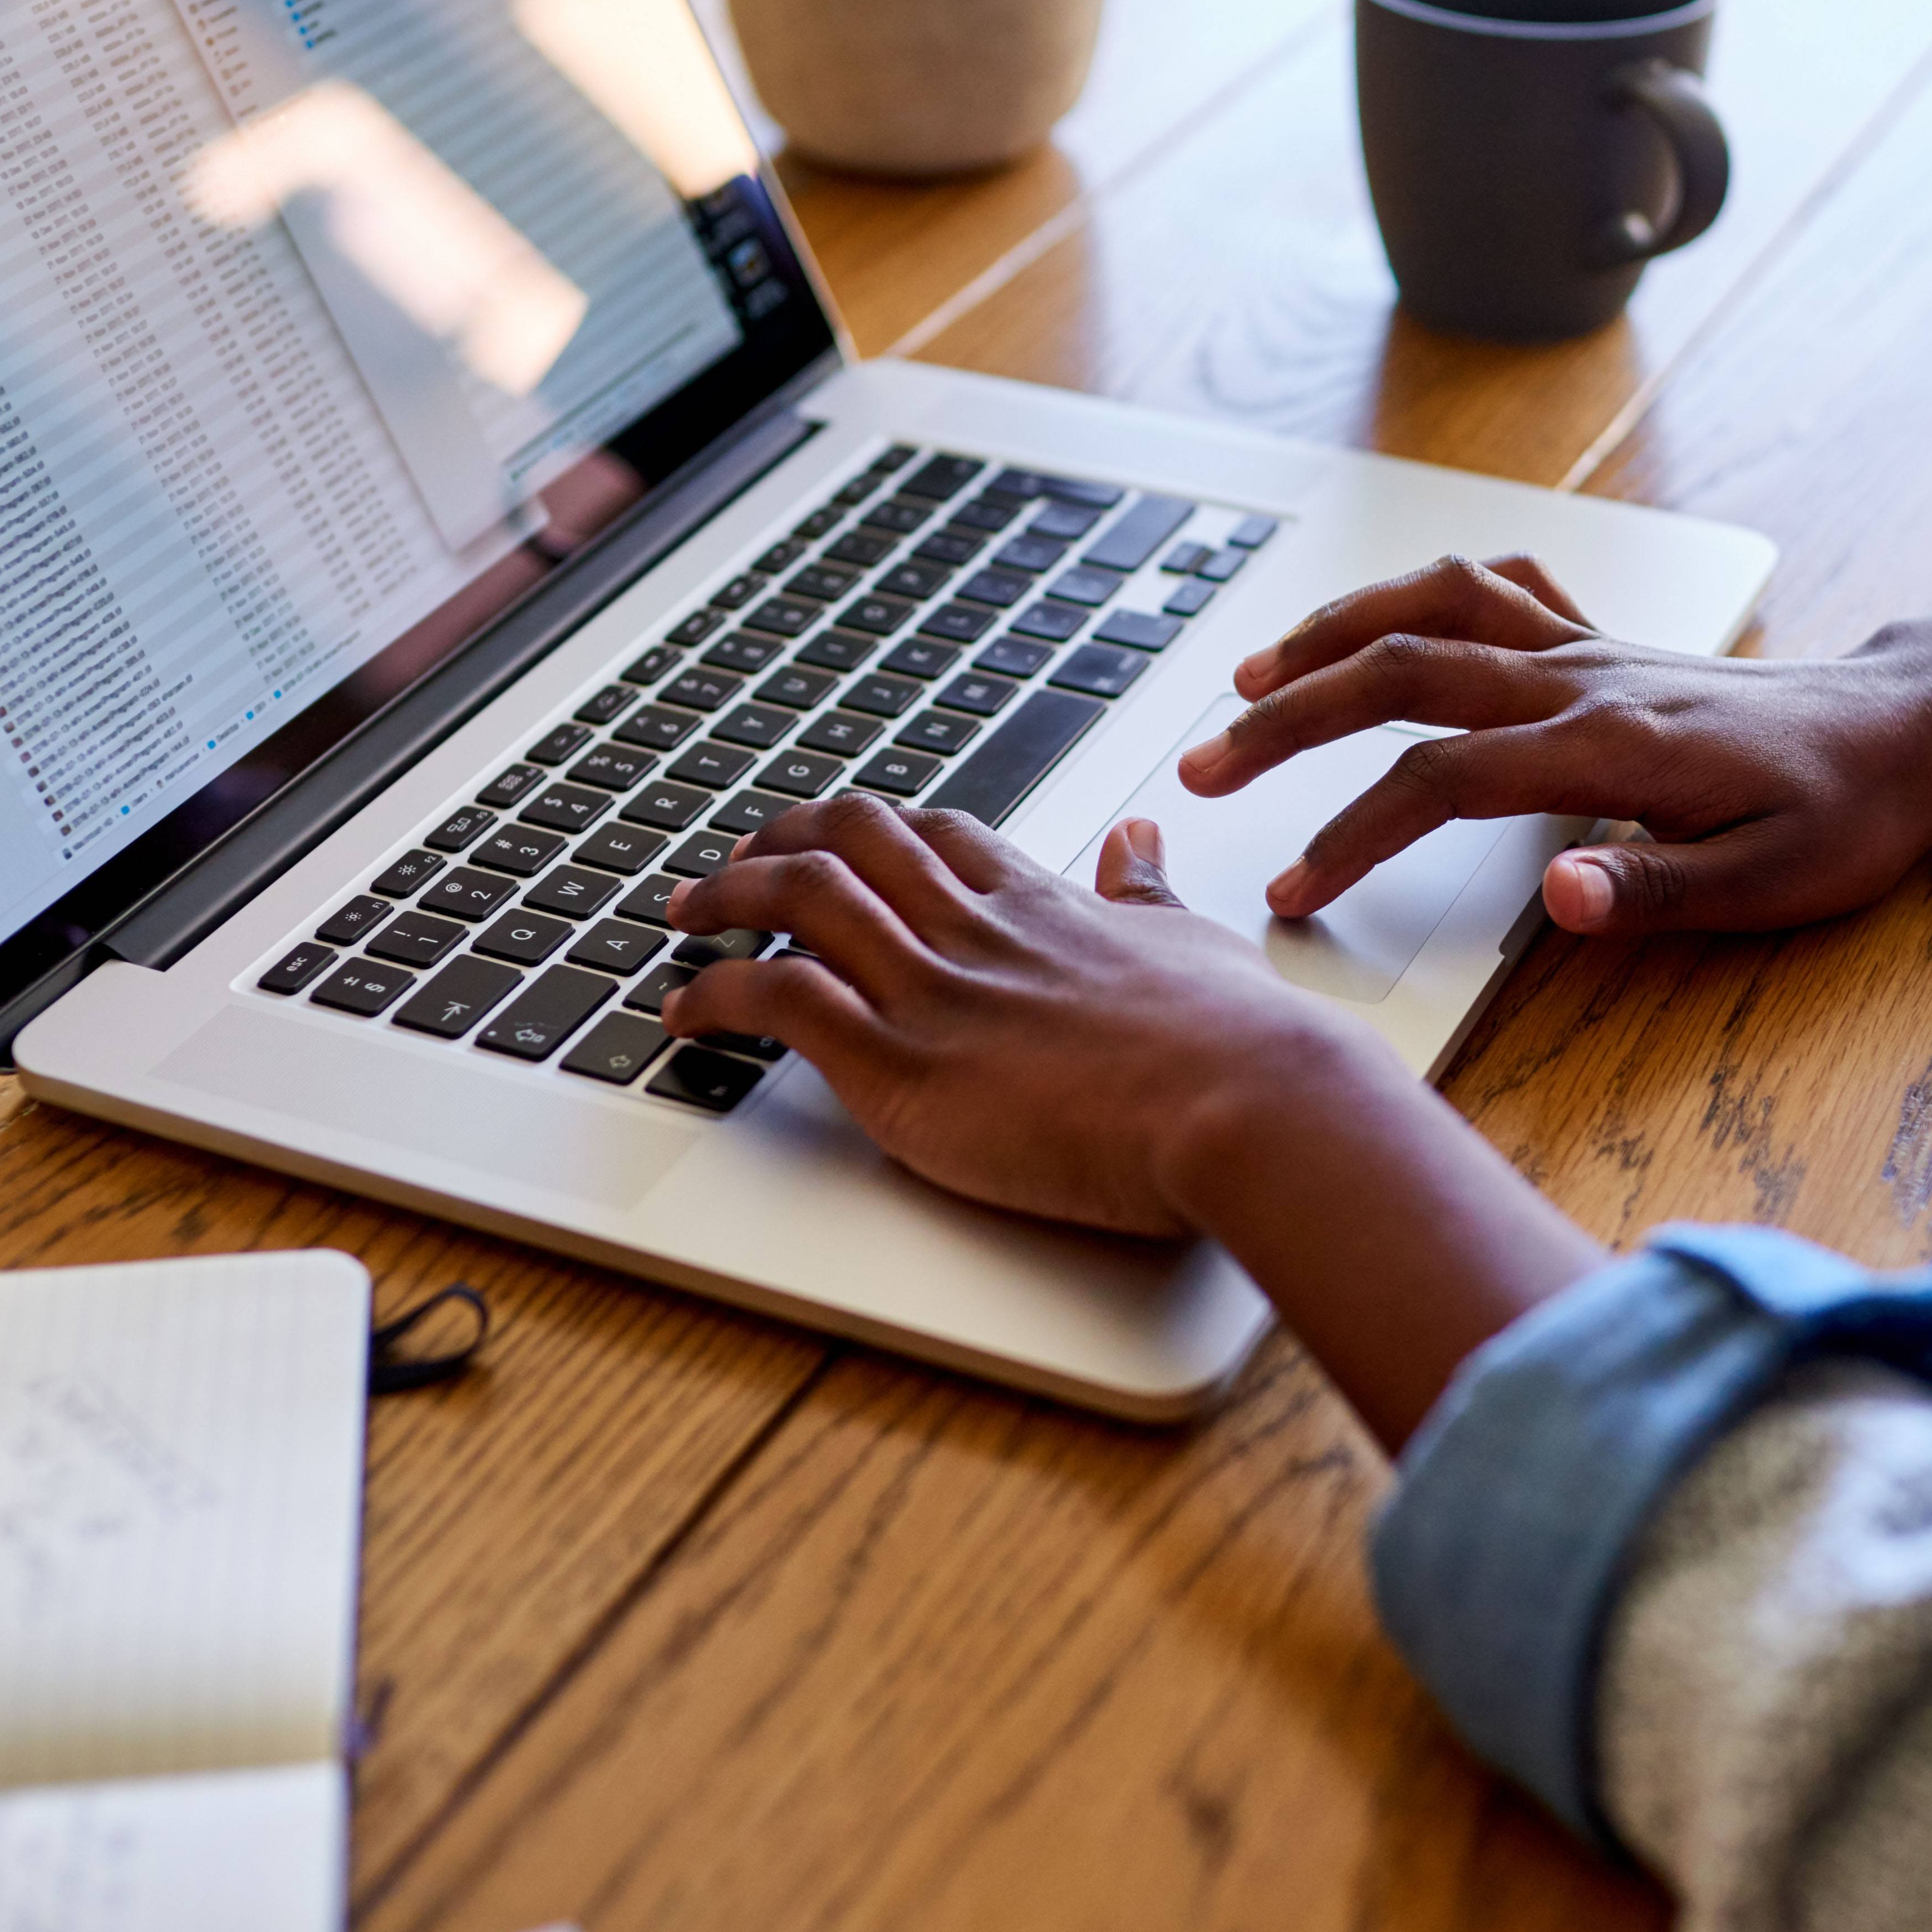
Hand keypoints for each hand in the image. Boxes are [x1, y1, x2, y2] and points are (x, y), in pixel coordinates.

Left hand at [659, 790, 1608, 1442]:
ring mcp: (932, 990)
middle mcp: (973, 929)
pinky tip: (681, 1008)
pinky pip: (776, 998)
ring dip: (722, 896)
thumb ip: (1151, 892)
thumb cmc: (1240, 1044)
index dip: (871, 830)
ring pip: (795, 897)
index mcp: (1041, 902)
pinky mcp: (903, 1065)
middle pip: (848, 839)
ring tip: (682, 913)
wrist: (1250, 1101)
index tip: (834, 841)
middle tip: (730, 863)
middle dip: (776, 839)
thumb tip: (1142, 838)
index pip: (934, 834)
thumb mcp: (1194, 941)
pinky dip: (713, 993)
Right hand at [1175, 554, 1931, 936]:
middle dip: (1291, 719)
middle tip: (1204, 769)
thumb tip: (1558, 901)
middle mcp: (1583, 682)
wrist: (1909, 732)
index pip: (1442, 782)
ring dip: (1332, 635)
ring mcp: (1588, 651)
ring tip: (1250, 678)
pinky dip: (1418, 595)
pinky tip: (1376, 624)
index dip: (1354, 832)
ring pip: (1431, 610)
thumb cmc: (1847, 814)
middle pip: (1402, 675)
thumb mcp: (1776, 882)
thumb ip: (1658, 892)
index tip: (1292, 888)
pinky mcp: (1602, 642)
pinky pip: (1491, 590)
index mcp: (1610, 749)